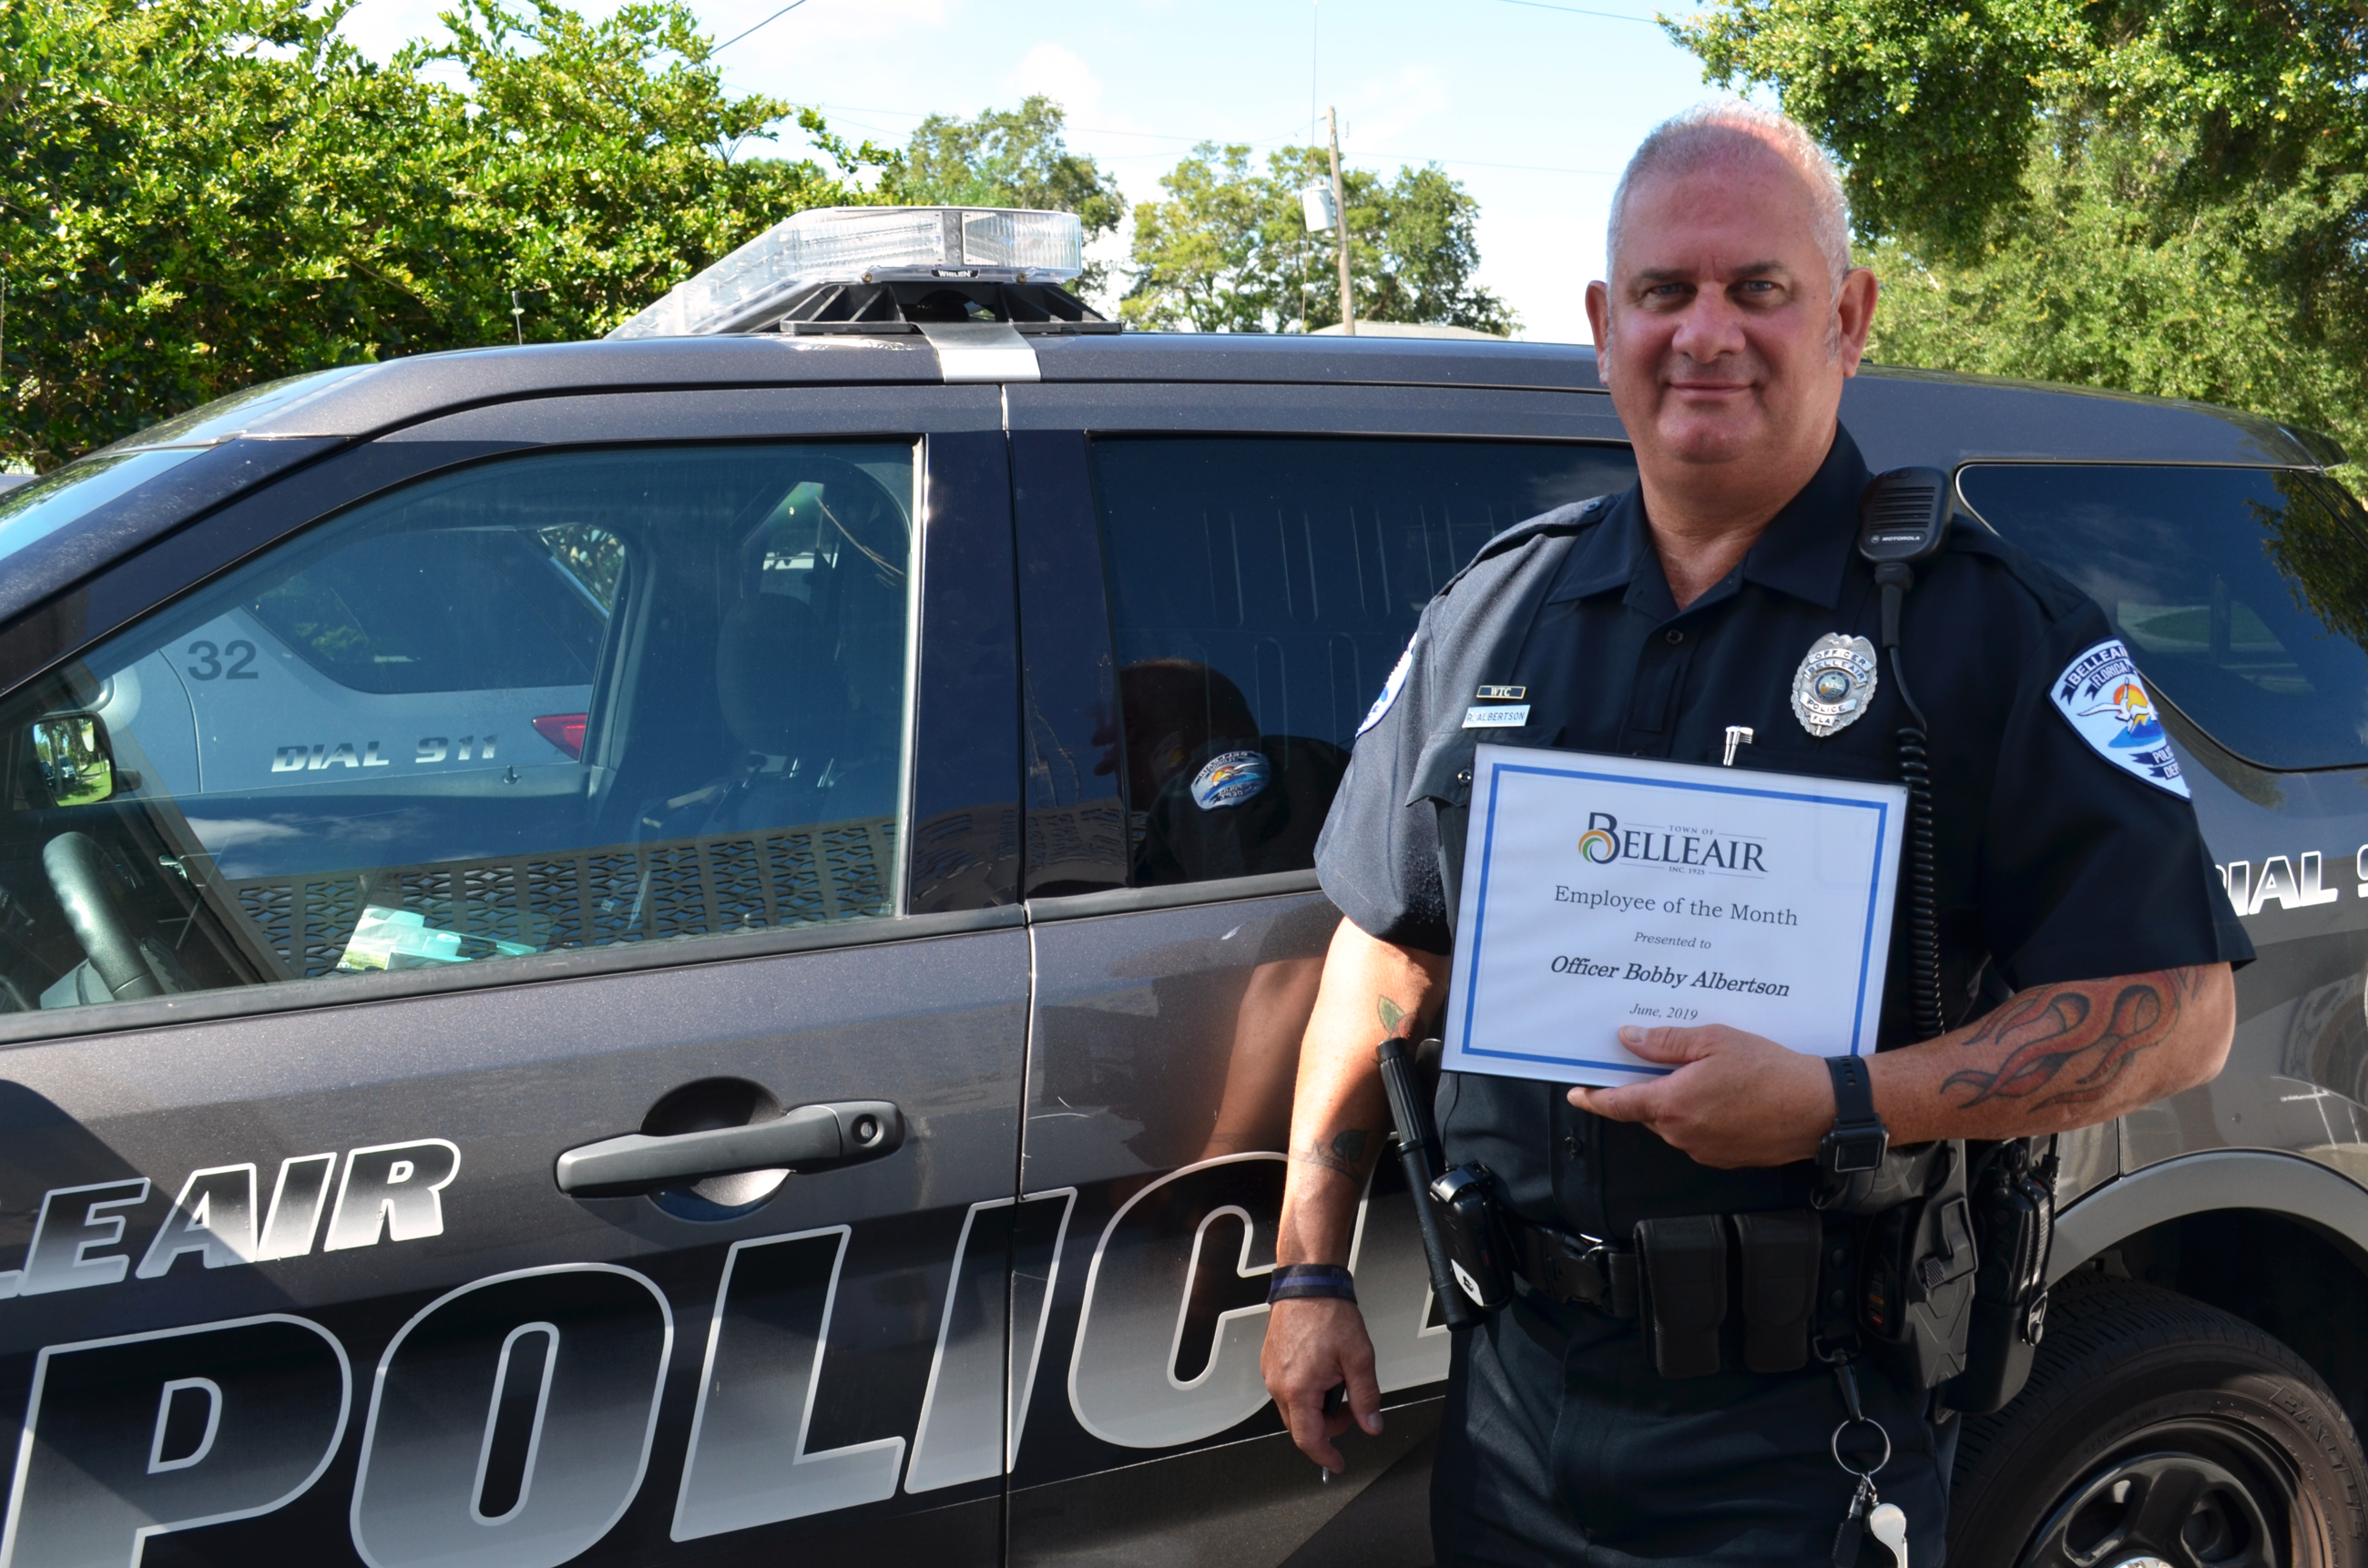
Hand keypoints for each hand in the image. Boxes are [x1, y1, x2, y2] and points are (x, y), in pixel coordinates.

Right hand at [1261, 1296, 1383, 1471]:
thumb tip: (1371, 1425)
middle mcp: (1278, 1384)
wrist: (1308, 1283)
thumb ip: (1366, 1398)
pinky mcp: (1270, 1362)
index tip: (1337, 1463)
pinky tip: (1323, 1370)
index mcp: (1299, 1389)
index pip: (1309, 1439)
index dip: (1325, 1456)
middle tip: (1351, 1405)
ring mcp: (1271, 1373)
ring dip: (1319, 1406)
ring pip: (1295, 1409)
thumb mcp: (1359, 1358)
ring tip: (1338, 1378)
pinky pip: (1287, 1391)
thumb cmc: (1328, 1313)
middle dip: (1329, 1425)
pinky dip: (1307, 1392)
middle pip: (1301, 1426)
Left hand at [1567, 1023, 1833, 1167]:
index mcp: (1672, 1104)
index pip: (1618, 1104)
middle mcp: (1682, 1134)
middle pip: (1647, 1111)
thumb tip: (1629, 1039)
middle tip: (1661, 1062)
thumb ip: (1665, 1043)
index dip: (1594, 1099)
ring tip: (1706, 1073)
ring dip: (1678, 1101)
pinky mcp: (1725, 1157)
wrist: (1818, 1108)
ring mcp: (1704, 1150)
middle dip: (1648, 1089)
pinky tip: (1724, 1095)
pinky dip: (1701, 1115)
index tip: (1577, 1094)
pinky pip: (1698, 1134)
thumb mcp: (1713, 1041)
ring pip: (1674, 1123)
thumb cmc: (1770, 1072)